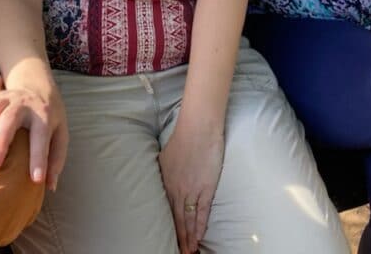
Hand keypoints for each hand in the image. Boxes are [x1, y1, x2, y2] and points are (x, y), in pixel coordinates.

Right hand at [0, 85, 68, 190]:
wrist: (38, 88)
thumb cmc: (49, 120)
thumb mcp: (60, 134)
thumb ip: (56, 158)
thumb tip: (50, 186)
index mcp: (45, 114)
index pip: (42, 137)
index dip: (39, 158)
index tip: (36, 180)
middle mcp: (24, 103)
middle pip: (9, 119)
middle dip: (0, 143)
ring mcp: (7, 97)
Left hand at [159, 125, 223, 253]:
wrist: (198, 128)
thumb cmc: (183, 138)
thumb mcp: (166, 156)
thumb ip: (165, 170)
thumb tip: (165, 178)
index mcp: (166, 182)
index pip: (166, 210)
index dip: (169, 225)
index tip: (169, 238)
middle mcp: (176, 189)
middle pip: (176, 219)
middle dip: (178, 237)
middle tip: (179, 251)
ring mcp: (191, 190)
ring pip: (189, 220)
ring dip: (189, 237)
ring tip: (189, 251)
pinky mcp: (206, 188)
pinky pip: (202, 212)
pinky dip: (200, 226)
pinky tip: (199, 237)